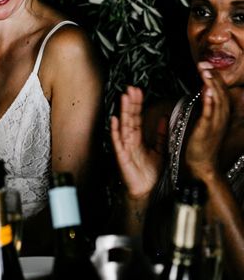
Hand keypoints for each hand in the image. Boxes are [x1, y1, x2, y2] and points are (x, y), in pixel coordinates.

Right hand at [110, 85, 164, 200]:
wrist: (147, 191)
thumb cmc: (150, 173)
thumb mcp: (161, 150)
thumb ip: (161, 135)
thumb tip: (164, 118)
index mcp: (138, 137)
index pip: (137, 116)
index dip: (137, 104)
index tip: (138, 91)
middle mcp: (130, 139)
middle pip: (130, 117)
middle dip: (130, 103)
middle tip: (131, 88)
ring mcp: (124, 146)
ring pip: (123, 125)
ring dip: (123, 111)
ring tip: (124, 97)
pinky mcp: (121, 155)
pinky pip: (118, 141)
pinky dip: (115, 130)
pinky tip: (115, 119)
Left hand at [186, 62, 229, 180]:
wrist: (201, 165)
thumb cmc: (200, 144)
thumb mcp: (205, 122)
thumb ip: (206, 107)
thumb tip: (204, 90)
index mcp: (219, 115)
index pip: (220, 92)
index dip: (214, 77)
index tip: (206, 64)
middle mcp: (221, 118)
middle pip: (220, 92)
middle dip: (213, 76)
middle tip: (204, 63)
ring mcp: (215, 124)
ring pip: (217, 100)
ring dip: (211, 84)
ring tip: (205, 71)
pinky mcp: (207, 130)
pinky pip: (210, 113)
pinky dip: (209, 101)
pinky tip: (206, 91)